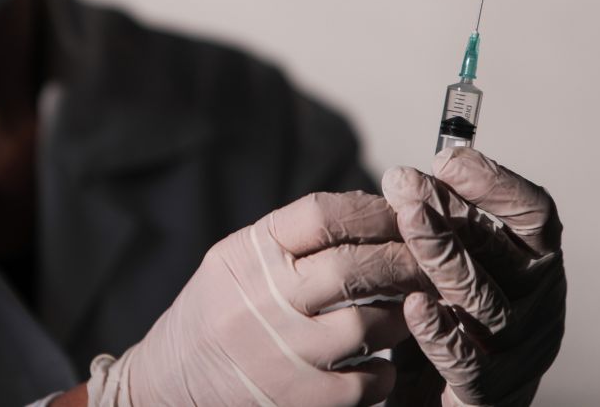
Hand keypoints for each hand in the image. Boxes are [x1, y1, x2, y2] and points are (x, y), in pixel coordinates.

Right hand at [86, 191, 429, 406]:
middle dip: (403, 260)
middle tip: (429, 262)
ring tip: (412, 308)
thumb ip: (293, 240)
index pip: (321, 215)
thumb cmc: (218, 311)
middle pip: (352, 268)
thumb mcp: (237, 260)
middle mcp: (258, 300)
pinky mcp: (295, 400)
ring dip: (403, 314)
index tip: (401, 213)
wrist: (170, 383)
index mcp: (246, 254)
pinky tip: (382, 361)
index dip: (371, 211)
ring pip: (369, 325)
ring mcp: (278, 354)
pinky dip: (384, 370)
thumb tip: (374, 213)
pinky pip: (366, 382)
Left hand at [382, 148, 565, 406]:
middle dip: (452, 212)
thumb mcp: (441, 263)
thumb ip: (433, 224)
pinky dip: (441, 331)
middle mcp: (535, 304)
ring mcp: (516, 351)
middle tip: (404, 183)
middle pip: (506, 251)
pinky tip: (412, 305)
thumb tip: (404, 179)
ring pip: (487, 302)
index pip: (533, 215)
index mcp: (530, 264)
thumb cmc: (443, 318)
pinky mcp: (488, 393)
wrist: (434, 396)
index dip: (495, 183)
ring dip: (444, 257)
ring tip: (407, 222)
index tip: (448, 159)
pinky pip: (469, 363)